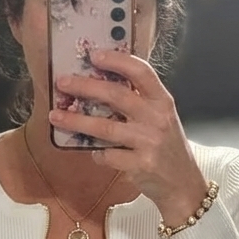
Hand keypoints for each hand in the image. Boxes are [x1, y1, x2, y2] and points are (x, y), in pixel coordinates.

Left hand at [49, 48, 209, 226]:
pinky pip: (107, 155)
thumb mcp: (161, 118)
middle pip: (117, 95)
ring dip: (76, 121)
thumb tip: (99, 84)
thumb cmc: (166, 147)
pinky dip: (96, 153)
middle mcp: (157, 118)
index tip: (94, 55)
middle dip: (85, 86)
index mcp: (162, 101)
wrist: (183, 184)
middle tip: (62, 82)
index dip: (117, 60)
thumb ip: (139, 101)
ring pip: (105, 127)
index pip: (141, 72)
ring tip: (56, 116)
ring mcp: (149, 142)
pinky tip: (93, 152)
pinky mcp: (140, 165)